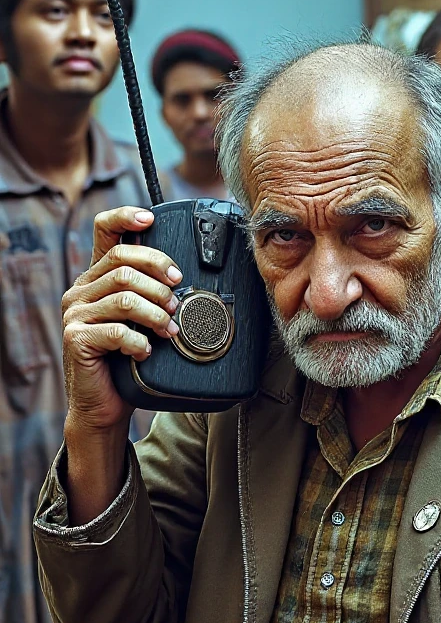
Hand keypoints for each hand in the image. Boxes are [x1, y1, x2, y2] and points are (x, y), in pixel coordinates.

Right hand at [61, 205, 182, 433]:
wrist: (105, 405)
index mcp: (96, 278)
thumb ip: (149, 296)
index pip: (104, 230)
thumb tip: (183, 279)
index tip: (151, 218)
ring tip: (169, 330)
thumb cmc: (128, 363)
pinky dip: (139, 341)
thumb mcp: (140, 322)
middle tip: (177, 301)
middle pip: (124, 264)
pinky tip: (146, 352)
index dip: (126, 217)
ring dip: (156, 313)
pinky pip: (116, 331)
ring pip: (124, 297)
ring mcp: (75, 314)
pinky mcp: (76, 338)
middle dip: (159, 281)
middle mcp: (81, 290)